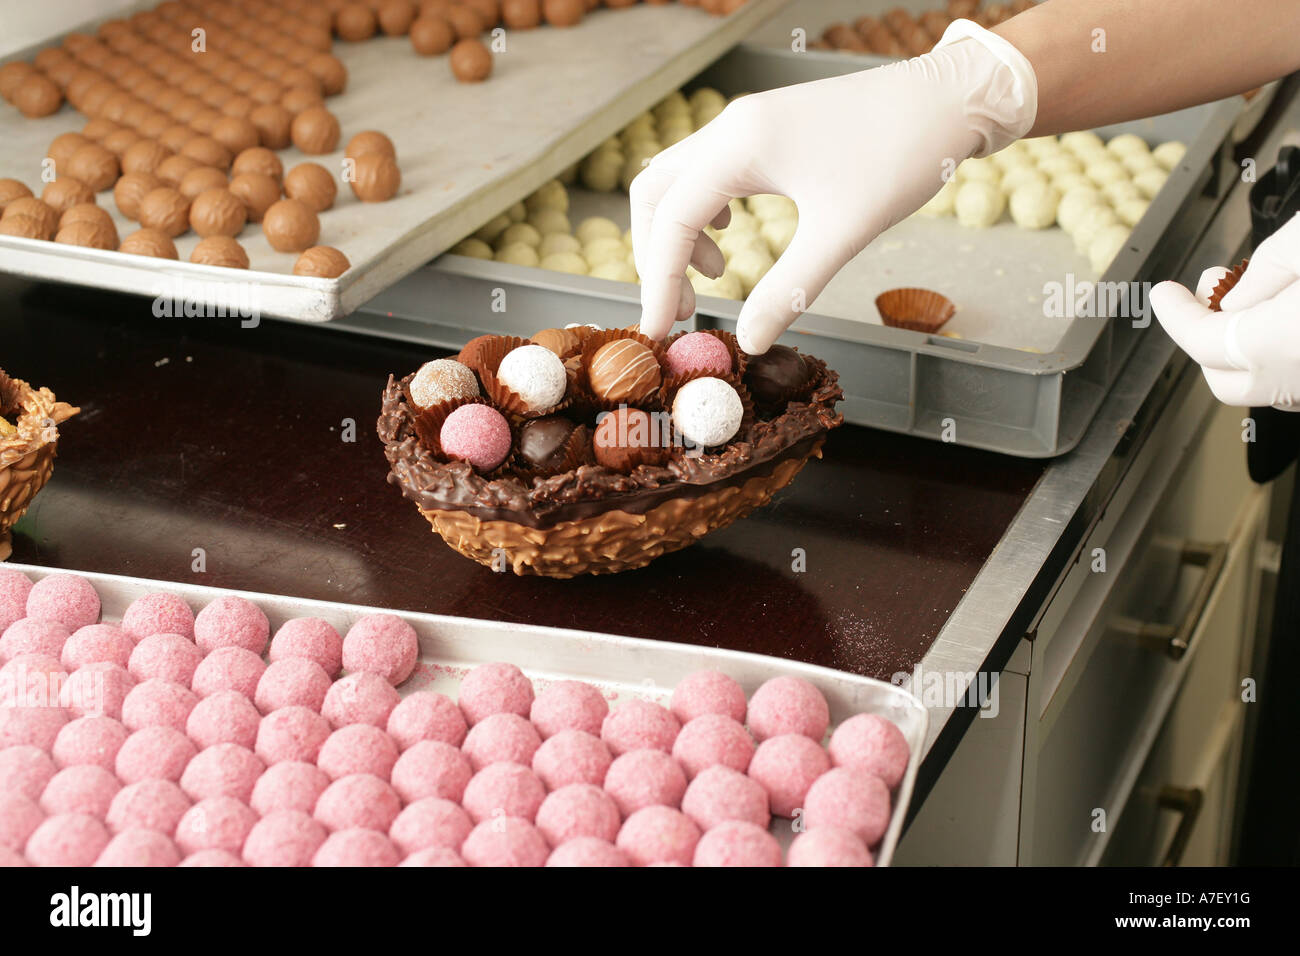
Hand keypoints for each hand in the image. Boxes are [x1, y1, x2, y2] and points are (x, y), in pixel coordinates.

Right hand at [630, 21, 1036, 353]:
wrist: (950, 99)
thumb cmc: (901, 155)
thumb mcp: (843, 234)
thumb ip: (789, 290)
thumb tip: (748, 340)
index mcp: (738, 147)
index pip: (668, 221)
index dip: (655, 282)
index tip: (655, 329)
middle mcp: (731, 128)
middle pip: (656, 195)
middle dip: (658, 257)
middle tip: (683, 309)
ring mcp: (747, 125)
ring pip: (680, 181)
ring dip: (680, 233)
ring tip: (714, 278)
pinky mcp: (767, 129)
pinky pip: (710, 170)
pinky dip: (705, 210)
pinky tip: (732, 235)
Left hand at [1150, 212, 1299, 410]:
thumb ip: (1265, 269)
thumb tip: (1231, 299)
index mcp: (1288, 341)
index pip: (1206, 342)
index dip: (1178, 317)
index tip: (1165, 296)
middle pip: (1229, 381)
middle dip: (1208, 341)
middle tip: (1211, 296)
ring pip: (1268, 388)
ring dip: (1246, 353)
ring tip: (1256, 301)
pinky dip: (1283, 361)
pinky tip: (1288, 320)